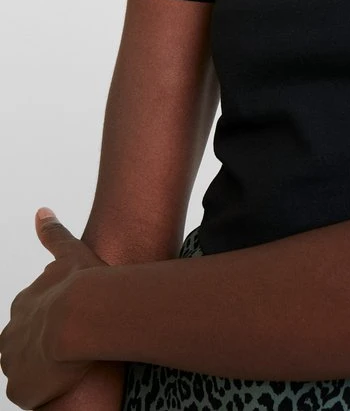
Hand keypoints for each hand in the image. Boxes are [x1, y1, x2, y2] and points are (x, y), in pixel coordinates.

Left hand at [0, 208, 107, 408]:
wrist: (82, 316)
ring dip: (42, 369)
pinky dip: (42, 391)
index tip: (68, 322)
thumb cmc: (83, 285)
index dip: (50, 320)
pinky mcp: (20, 388)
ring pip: (25, 369)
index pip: (32, 316)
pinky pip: (28, 394)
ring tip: (68, 367)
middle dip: (41, 347)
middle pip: (23, 343)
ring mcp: (14, 362)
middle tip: (69, 347)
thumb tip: (41, 212)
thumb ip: (54, 234)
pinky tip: (62, 384)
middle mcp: (12, 333)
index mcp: (24, 304)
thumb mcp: (70, 252)